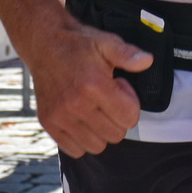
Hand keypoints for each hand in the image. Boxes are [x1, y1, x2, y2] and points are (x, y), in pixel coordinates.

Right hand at [21, 11, 152, 156]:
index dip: (130, 104)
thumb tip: (147, 61)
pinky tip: (81, 119)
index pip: (129, 117)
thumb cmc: (78, 45)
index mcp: (94, 85)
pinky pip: (75, 150)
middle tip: (107, 99)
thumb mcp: (106, 42)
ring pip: (97, 146)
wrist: (44, 44)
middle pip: (115, 135)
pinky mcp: (48, 123)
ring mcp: (60, 116)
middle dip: (118, 119)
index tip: (119, 89)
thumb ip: (128, 54)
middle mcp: (76, 104)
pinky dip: (82, 140)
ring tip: (94, 109)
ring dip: (101, 132)